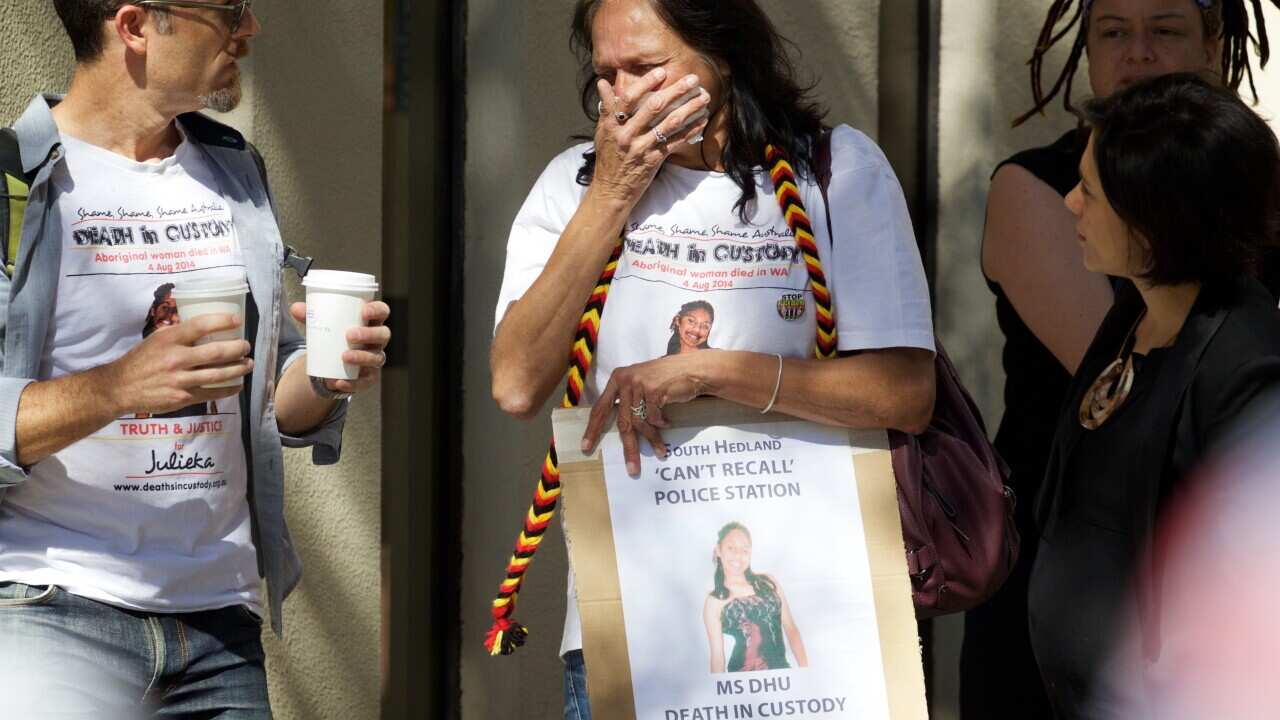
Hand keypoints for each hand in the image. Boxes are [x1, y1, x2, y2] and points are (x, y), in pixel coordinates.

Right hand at [103, 314, 252, 414]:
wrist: (120, 387)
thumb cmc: (141, 359)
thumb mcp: (156, 339)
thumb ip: (178, 332)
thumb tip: (204, 324)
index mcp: (169, 339)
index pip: (200, 325)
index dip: (222, 321)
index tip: (238, 321)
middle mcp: (176, 358)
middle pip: (216, 352)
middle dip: (238, 348)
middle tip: (247, 346)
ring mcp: (180, 380)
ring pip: (218, 374)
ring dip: (238, 369)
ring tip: (249, 364)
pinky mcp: (183, 397)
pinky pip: (212, 393)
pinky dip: (229, 389)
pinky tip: (238, 385)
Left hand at [291, 300, 390, 395]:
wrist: (332, 364)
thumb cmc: (333, 337)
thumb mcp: (323, 325)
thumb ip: (310, 316)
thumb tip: (295, 308)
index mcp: (370, 321)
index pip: (382, 311)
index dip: (377, 310)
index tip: (363, 311)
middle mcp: (377, 340)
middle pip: (383, 334)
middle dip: (369, 334)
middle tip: (349, 335)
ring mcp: (374, 358)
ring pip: (377, 358)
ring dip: (362, 357)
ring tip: (344, 357)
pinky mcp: (369, 377)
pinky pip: (365, 381)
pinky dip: (353, 383)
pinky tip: (339, 382)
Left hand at [580, 353, 707, 475]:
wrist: (691, 369)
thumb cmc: (665, 379)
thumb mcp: (640, 384)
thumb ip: (627, 399)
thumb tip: (620, 427)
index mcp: (617, 379)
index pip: (600, 407)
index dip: (593, 429)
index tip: (586, 447)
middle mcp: (625, 380)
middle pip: (622, 421)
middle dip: (628, 447)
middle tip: (632, 468)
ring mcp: (639, 384)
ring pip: (639, 422)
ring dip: (652, 439)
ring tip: (660, 451)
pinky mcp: (654, 390)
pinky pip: (654, 417)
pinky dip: (661, 424)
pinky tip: (668, 423)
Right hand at [590, 69, 711, 208]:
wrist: (611, 190)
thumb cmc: (608, 159)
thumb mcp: (602, 132)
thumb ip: (606, 107)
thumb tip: (602, 82)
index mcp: (612, 124)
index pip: (628, 98)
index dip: (646, 83)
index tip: (662, 72)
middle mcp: (626, 134)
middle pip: (654, 106)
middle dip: (676, 90)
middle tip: (692, 79)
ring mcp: (641, 148)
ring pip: (669, 123)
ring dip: (689, 108)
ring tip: (704, 97)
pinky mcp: (653, 160)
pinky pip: (675, 142)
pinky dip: (690, 130)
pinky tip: (701, 121)